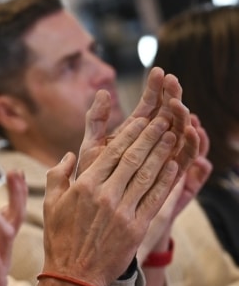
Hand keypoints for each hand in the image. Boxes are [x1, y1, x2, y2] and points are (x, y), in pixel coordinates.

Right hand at [42, 90, 197, 285]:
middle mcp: (104, 195)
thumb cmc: (59, 239)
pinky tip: (173, 167)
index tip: (142, 120)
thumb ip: (58, 176)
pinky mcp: (135, 227)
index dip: (130, 134)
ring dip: (161, 153)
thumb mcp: (50, 204)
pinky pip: (154, 199)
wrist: (72, 275)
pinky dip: (165, 181)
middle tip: (163, 120)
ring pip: (146, 175)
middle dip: (150, 136)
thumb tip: (69, 156)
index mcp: (83, 187)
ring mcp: (122, 212)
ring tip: (172, 136)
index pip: (111, 152)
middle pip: (133, 158)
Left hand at [77, 68, 192, 175]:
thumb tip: (102, 92)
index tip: (158, 72)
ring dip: (184, 118)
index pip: (150, 106)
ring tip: (179, 105)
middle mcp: (155, 144)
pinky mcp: (176, 179)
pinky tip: (191, 131)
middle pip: (170, 116)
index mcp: (135, 134)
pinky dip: (193, 145)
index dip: (155, 89)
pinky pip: (189, 161)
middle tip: (173, 82)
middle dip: (172, 97)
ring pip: (182, 135)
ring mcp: (167, 160)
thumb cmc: (93, 179)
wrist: (98, 213)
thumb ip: (96, 121)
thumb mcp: (92, 148)